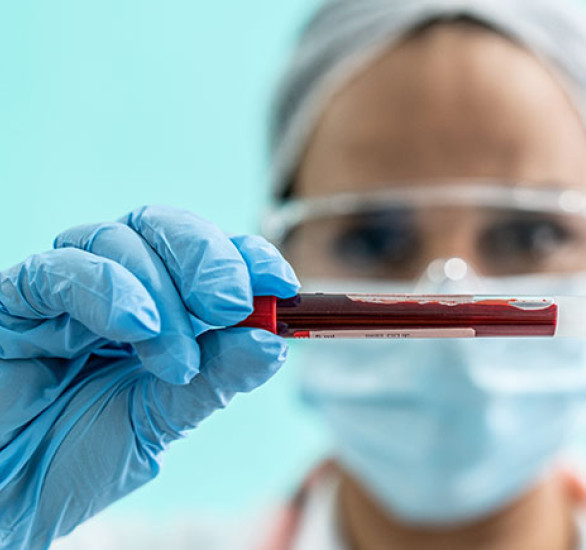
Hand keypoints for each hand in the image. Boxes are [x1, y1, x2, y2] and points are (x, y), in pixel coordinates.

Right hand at [0, 205, 298, 548]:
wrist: (3, 501)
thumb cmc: (74, 460)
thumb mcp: (160, 423)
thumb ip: (214, 380)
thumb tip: (274, 342)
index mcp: (159, 313)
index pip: (209, 260)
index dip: (248, 259)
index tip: (283, 284)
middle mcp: (115, 290)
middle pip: (167, 229)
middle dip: (210, 260)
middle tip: (232, 305)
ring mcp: (64, 292)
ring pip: (119, 239)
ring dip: (163, 292)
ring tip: (175, 361)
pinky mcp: (15, 303)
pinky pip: (57, 270)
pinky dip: (106, 288)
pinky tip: (136, 327)